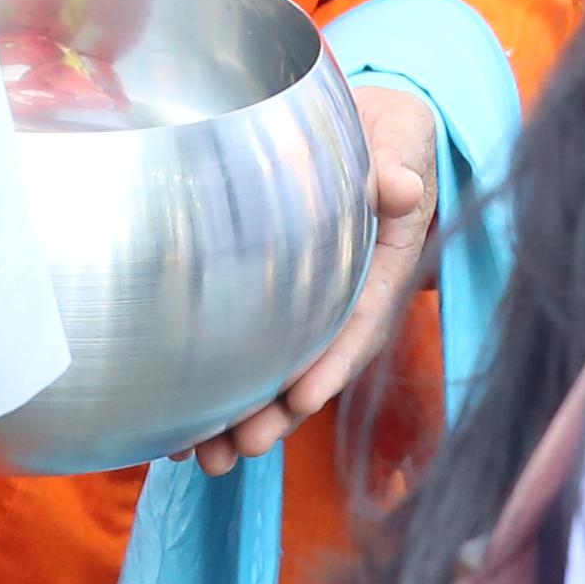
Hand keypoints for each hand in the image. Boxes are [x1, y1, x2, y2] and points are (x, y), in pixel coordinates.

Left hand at [191, 83, 438, 472]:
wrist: (361, 126)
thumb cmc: (385, 132)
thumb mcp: (402, 136)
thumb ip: (400, 163)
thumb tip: (403, 185)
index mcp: (384, 264)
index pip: (361, 319)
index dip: (334, 361)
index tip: (304, 398)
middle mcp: (347, 295)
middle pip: (315, 364)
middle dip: (279, 412)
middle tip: (243, 447)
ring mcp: (312, 301)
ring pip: (278, 369)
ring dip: (243, 415)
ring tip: (204, 457)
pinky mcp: (277, 295)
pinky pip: (250, 345)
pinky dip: (218, 385)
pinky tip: (180, 422)